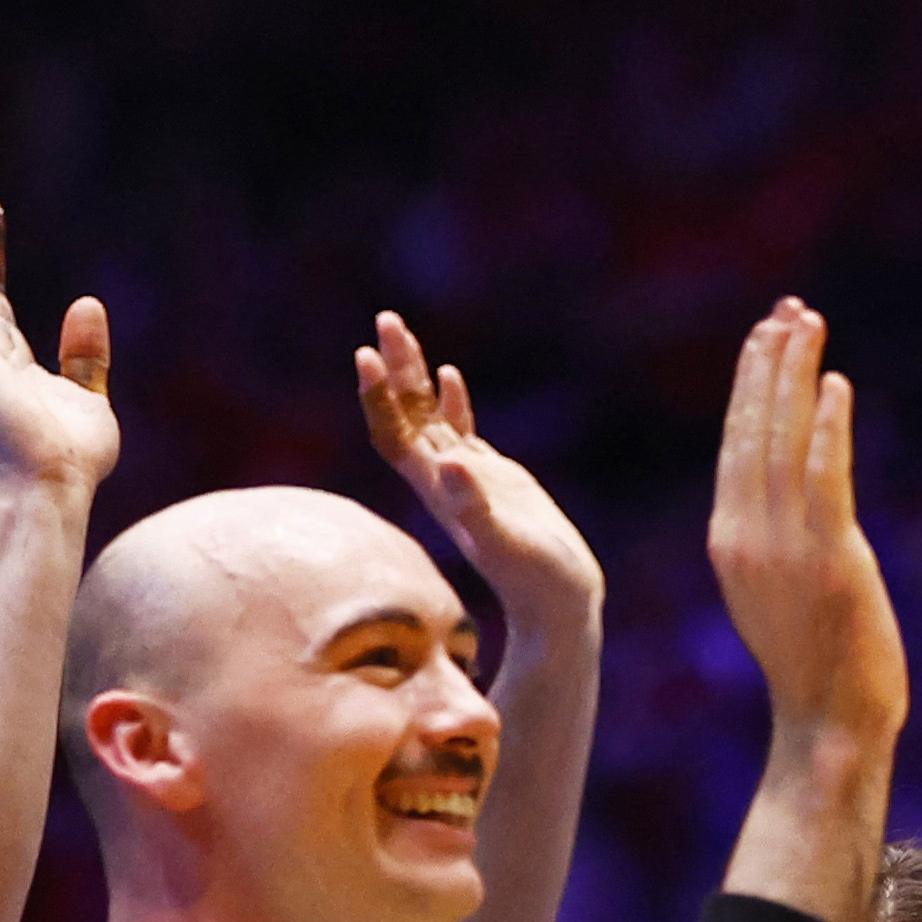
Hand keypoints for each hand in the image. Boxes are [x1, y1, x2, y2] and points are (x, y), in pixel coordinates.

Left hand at [358, 312, 603, 628]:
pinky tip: (449, 376)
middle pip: (407, 414)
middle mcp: (444, 479)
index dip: (379, 398)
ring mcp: (466, 477)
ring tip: (399, 331)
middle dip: (394, 368)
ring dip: (414, 376)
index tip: (367, 357)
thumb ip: (477, 504)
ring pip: (429, 417)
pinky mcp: (492, 479)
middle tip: (386, 319)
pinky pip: (461, 431)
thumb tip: (452, 463)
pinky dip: (452, 402)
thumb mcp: (505, 540)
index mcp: (438, 489)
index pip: (396, 434)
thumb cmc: (533, 579)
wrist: (555, 603)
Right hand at [708, 299, 906, 748]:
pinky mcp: (831, 562)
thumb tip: (795, 497)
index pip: (736, 448)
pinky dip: (827, 428)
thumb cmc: (816, 667)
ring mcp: (785, 550)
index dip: (749, 388)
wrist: (829, 726)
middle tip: (787, 311)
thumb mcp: (779, 593)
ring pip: (782, 443)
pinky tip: (836, 384)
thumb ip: (778, 540)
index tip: (765, 337)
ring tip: (807, 326)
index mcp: (730, 542)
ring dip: (795, 378)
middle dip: (769, 365)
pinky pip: (824, 480)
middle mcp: (747, 538)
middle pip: (752, 433)